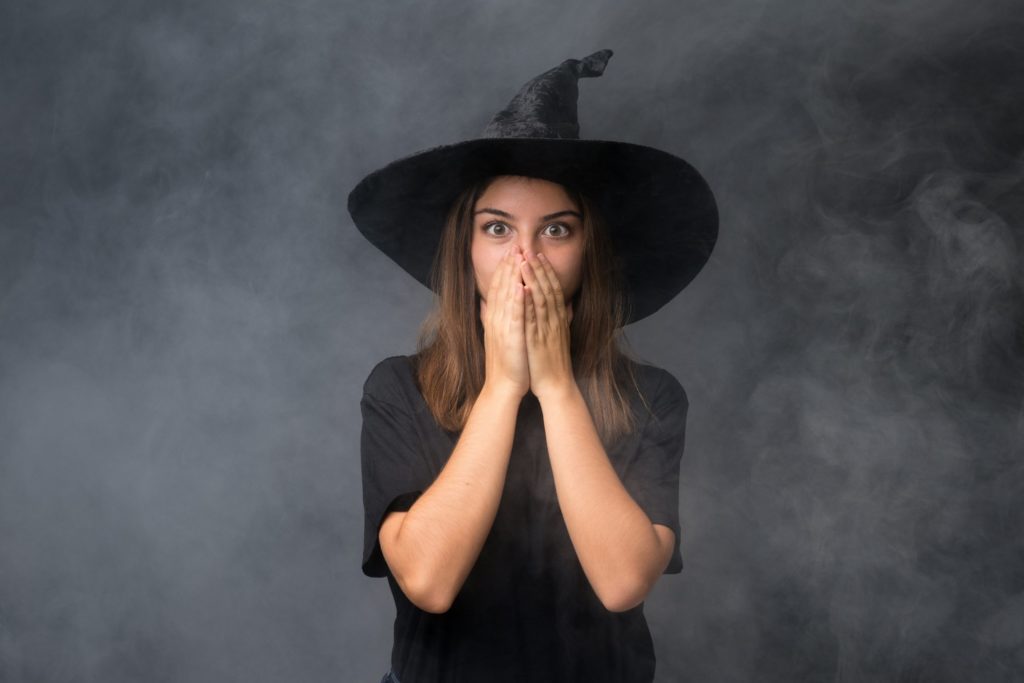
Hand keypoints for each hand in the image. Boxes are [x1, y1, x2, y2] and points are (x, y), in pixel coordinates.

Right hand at [480, 247, 529, 397]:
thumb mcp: (501, 336)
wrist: (504, 386)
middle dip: (508, 266)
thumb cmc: (507, 363)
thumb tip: (488, 306)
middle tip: (515, 246)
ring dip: (512, 276)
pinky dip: (517, 300)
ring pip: (506, 297)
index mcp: (495, 318)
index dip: (504, 269)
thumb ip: (497, 319)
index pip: (499, 288)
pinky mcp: (511, 337)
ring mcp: (502, 327)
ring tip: (517, 258)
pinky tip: (520, 286)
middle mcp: (496, 319)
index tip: (511, 252)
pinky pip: (514, 316)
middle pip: (501, 287)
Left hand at [520, 250, 574, 400]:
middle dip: (538, 268)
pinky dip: (528, 302)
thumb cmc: (555, 362)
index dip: (546, 271)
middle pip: (548, 289)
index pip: (553, 290)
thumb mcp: (561, 336)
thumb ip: (563, 319)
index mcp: (559, 319)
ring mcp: (547, 329)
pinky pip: (533, 318)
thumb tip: (569, 306)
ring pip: (541, 299)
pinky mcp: (537, 340)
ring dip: (533, 279)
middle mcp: (554, 321)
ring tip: (525, 261)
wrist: (556, 385)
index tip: (538, 255)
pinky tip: (522, 288)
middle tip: (530, 250)